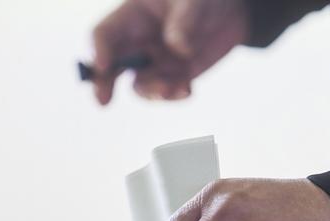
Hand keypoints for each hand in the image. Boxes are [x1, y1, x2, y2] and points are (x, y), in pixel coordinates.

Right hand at [91, 0, 248, 103]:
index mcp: (132, 17)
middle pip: (110, 66)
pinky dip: (174, 95)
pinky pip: (166, 92)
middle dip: (103, 83)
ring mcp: (154, 63)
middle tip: (102, 101)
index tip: (103, 66)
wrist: (231, 12)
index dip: (98, 50)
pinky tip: (188, 91)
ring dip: (152, 92)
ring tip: (171, 89)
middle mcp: (137, 43)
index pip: (104, 34)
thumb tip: (178, 48)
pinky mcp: (172, 77)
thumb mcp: (194, 0)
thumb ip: (185, 21)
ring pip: (140, 85)